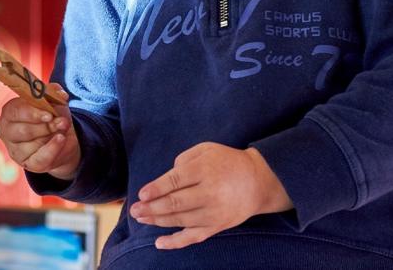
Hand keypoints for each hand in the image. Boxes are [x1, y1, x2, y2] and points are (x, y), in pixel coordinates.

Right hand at [0, 83, 79, 180]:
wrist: (63, 138)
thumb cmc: (51, 116)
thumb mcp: (52, 100)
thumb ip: (54, 92)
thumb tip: (61, 94)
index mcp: (9, 112)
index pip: (15, 112)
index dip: (32, 112)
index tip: (49, 114)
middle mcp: (7, 132)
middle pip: (23, 131)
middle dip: (45, 126)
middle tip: (61, 121)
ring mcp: (16, 150)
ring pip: (32, 144)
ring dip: (51, 135)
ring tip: (62, 129)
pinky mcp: (28, 164)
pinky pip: (40, 158)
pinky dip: (53, 149)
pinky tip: (61, 140)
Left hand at [130, 143, 291, 248]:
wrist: (259, 182)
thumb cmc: (228, 162)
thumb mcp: (207, 149)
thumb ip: (184, 159)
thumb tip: (166, 178)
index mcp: (205, 170)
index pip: (176, 181)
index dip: (157, 188)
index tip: (142, 194)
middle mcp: (210, 193)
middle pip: (175, 203)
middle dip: (151, 207)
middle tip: (134, 210)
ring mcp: (213, 213)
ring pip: (180, 220)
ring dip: (157, 220)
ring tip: (140, 218)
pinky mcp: (217, 226)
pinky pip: (193, 237)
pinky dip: (176, 242)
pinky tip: (159, 243)